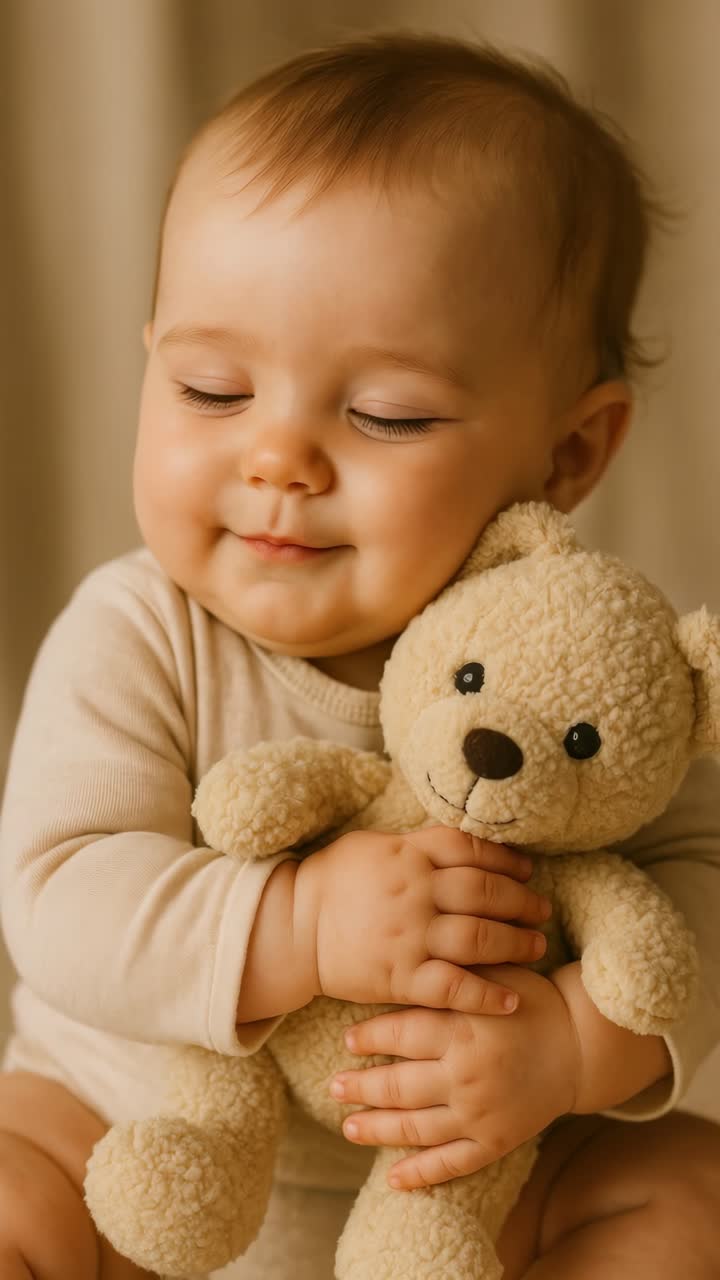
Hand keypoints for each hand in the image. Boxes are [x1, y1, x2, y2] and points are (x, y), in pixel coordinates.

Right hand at [294, 827, 551, 1014]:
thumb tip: (462, 842)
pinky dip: (488, 994)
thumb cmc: (333, 881)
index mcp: (408, 854)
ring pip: (479, 938)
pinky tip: (513, 998)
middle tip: (543, 909)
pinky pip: (454, 987)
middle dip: (522, 901)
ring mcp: (410, 936)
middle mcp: (415, 892)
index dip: (506, 858)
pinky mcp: (402, 977)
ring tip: (537, 946)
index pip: (471, 849)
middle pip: (485, 892)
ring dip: (517, 943)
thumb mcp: (374, 846)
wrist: (293, 928)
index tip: (527, 870)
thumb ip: (418, 845)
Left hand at [328, 965, 578, 1187]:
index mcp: (463, 1026)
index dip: (370, 1037)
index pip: (401, 1033)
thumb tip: (405, 961)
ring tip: (348, 1126)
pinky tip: (394, 1179)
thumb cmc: (531, 1000)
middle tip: (334, 1087)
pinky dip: (421, 1173)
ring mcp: (480, 1111)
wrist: (581, 1045)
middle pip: (399, 1083)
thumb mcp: (492, 976)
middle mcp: (466, 1073)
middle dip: (361, 1087)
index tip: (347, 1040)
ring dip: (377, 1128)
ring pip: (416, 1127)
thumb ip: (452, 975)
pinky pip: (452, 1162)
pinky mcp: (496, 1140)